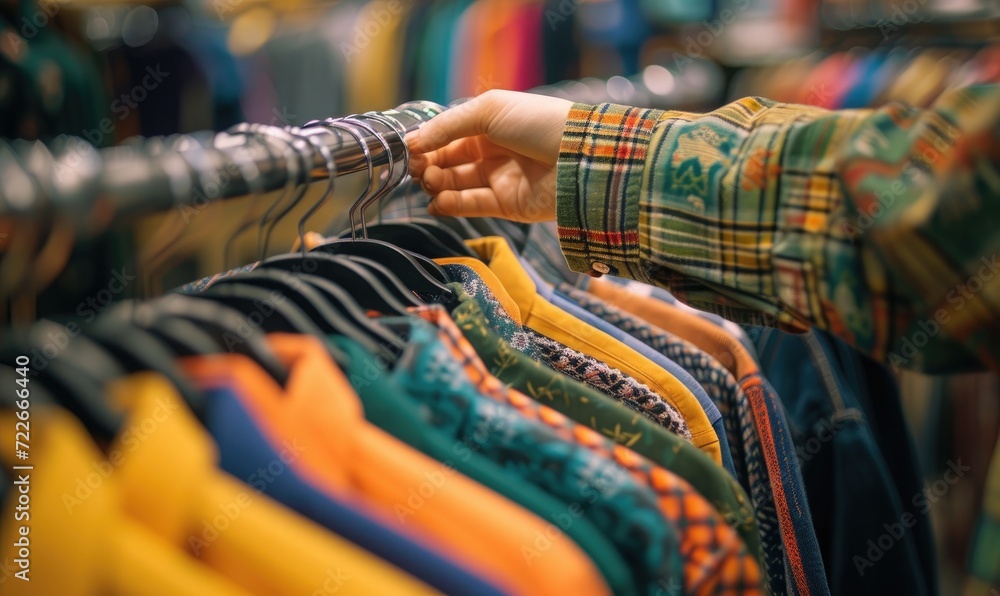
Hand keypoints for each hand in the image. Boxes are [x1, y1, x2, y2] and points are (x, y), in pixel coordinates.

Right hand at [405, 90, 573, 222]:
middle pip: (449, 161)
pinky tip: (436, 202)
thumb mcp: (490, 110)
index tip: (410, 150)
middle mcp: (494, 151)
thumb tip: (414, 141)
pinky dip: (450, 205)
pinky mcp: (506, 205)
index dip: (428, 143)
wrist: (578, 158)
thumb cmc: (538, 124)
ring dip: (437, 184)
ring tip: (429, 182)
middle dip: (429, 165)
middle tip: (418, 169)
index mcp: (491, 124)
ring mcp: (500, 178)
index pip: (449, 135)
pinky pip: (471, 206)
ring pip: (456, 184)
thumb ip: (449, 126)